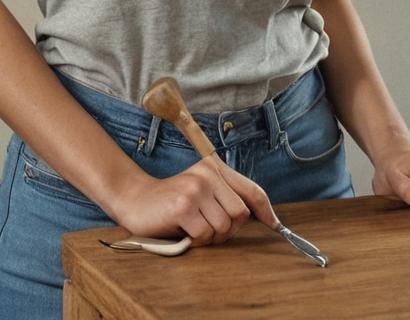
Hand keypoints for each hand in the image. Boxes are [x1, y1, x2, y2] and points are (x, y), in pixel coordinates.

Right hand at [110, 155, 280, 246]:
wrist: (135, 199)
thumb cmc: (171, 201)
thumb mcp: (201, 191)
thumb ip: (225, 197)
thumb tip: (258, 217)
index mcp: (214, 168)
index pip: (250, 190)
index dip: (266, 210)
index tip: (275, 225)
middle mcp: (207, 174)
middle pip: (240, 215)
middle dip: (227, 229)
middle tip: (207, 227)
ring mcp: (195, 189)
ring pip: (223, 227)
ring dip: (210, 237)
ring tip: (192, 227)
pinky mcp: (183, 205)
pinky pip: (204, 235)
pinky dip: (196, 240)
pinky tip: (182, 230)